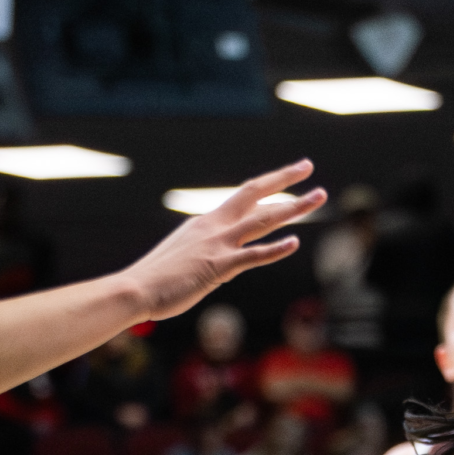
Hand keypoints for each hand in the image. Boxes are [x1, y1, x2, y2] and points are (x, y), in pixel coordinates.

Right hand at [118, 161, 326, 322]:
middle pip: (255, 194)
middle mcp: (214, 226)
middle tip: (308, 166)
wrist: (135, 289)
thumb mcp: (184, 257)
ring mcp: (217, 245)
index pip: (243, 199)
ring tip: (319, 196)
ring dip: (294, 207)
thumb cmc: (156, 279)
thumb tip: (218, 261)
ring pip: (263, 219)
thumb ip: (204, 253)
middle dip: (284, 180)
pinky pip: (252, 256)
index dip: (268, 186)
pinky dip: (275, 248)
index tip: (288, 175)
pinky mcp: (218, 267)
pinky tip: (295, 242)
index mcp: (206, 223)